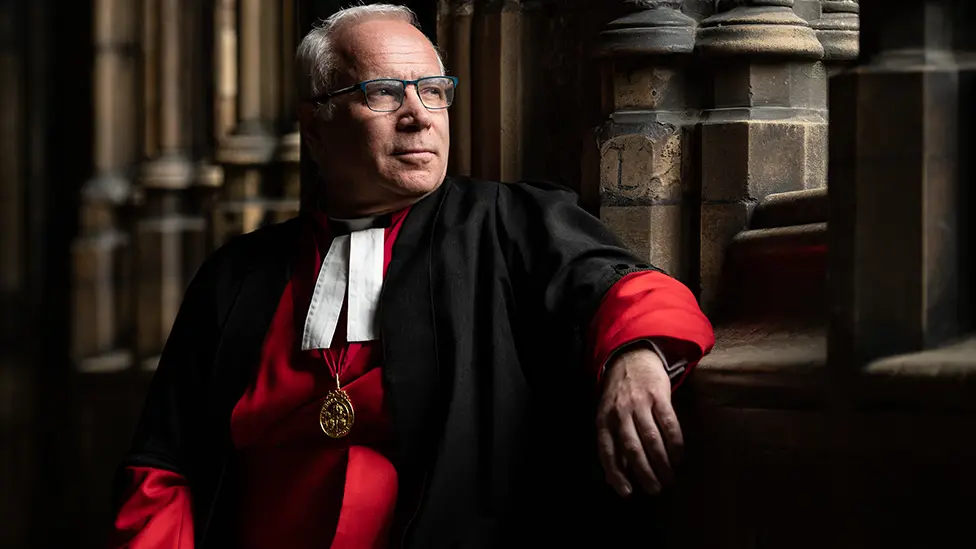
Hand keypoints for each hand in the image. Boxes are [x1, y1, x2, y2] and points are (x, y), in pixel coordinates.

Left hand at [596, 345, 680, 496]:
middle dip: (645, 473)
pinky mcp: (658, 395)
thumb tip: (614, 478)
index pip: (607, 452)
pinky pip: (669, 423)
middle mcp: (620, 412)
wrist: (632, 358)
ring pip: (652, 439)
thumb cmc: (619, 395)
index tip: (628, 492)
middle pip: (632, 449)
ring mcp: (639, 402)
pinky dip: (675, 443)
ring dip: (662, 462)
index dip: (616, 474)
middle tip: (656, 489)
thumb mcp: (607, 416)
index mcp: (604, 419)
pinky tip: (678, 457)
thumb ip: (612, 444)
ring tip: (669, 477)